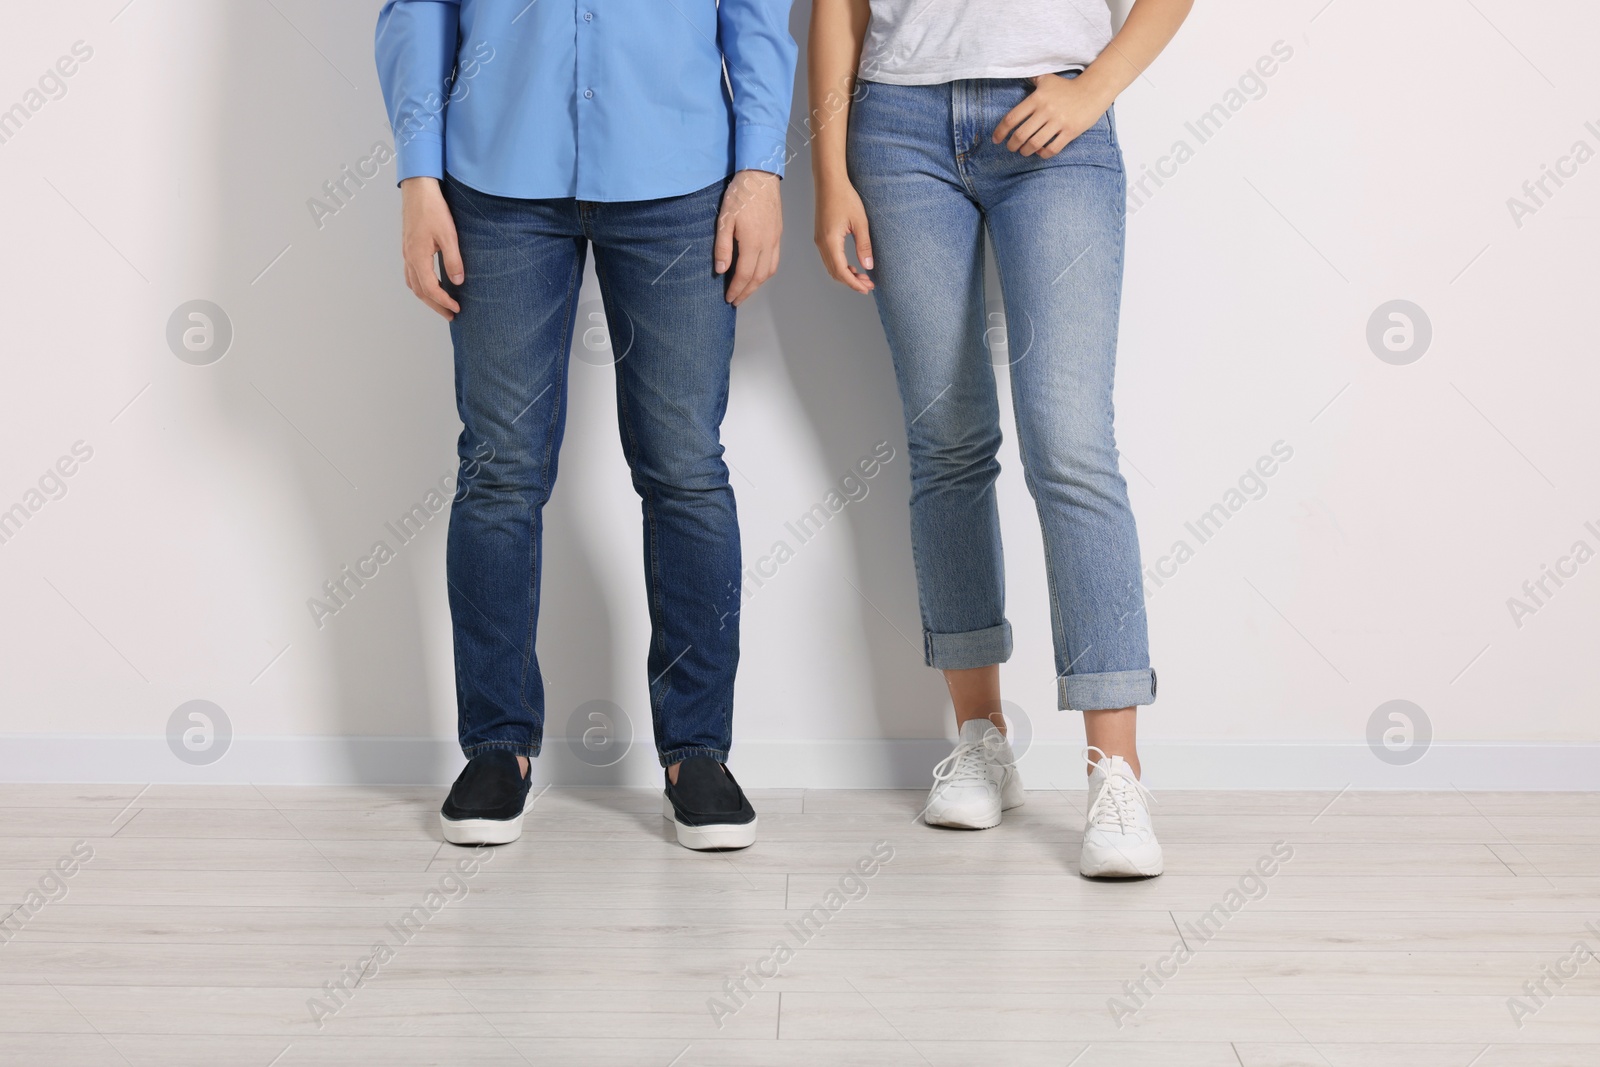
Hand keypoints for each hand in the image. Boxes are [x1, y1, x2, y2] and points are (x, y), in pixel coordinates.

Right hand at [400, 176, 462, 319]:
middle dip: (435, 305)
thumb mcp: (448, 235)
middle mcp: (409, 258)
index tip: (457, 309)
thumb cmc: (433, 209)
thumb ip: (453, 260)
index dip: (444, 301)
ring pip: (413, 284)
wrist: (418, 190)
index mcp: (418, 257)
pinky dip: (421, 285)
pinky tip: (431, 285)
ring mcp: (407, 253)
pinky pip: (411, 274)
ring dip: (427, 297)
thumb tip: (458, 281)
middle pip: (420, 291)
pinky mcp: (409, 247)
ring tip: (442, 305)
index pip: (430, 289)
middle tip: (451, 315)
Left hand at [715, 170, 782, 306]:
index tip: (729, 298)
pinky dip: (766, 272)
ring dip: (757, 285)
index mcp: (753, 243)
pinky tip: (757, 273)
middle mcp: (767, 244)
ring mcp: (775, 239)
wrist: (760, 176)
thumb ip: (722, 247)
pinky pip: (774, 260)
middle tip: (736, 300)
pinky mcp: (778, 234)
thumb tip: (720, 270)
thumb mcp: (724, 220)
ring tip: (746, 290)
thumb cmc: (740, 194)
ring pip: (769, 271)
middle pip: (758, 278)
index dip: (736, 289)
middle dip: (747, 292)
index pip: (744, 275)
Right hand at [813, 178, 873, 293]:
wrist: (829, 182)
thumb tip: (868, 267)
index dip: (854, 283)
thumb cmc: (845, 197)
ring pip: (831, 267)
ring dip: (846, 275)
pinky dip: (840, 266)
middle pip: (835, 273)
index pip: (841, 271)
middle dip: (851, 282)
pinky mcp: (821, 237)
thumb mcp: (860, 222)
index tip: (866, 289)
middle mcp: (821, 243)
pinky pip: (829, 259)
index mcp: (830, 241)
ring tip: (863, 277)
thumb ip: (864, 246)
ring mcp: (819, 240)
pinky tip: (852, 266)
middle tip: (868, 285)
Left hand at [993, 72, 1114, 157]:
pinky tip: (1040, 152)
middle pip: (1021, 135)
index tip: (996, 139)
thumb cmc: (1066, 87)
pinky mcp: (1070, 131)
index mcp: (1037, 99)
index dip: (1001, 131)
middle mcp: (1046, 111)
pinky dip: (1043, 153)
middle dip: (1012, 145)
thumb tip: (1017, 73)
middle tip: (1011, 147)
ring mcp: (1059, 122)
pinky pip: (1052, 149)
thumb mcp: (1047, 79)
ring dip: (1025, 151)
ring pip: (1035, 144)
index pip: (1012, 118)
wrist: (1092, 90)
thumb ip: (1031, 80)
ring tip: (1024, 151)